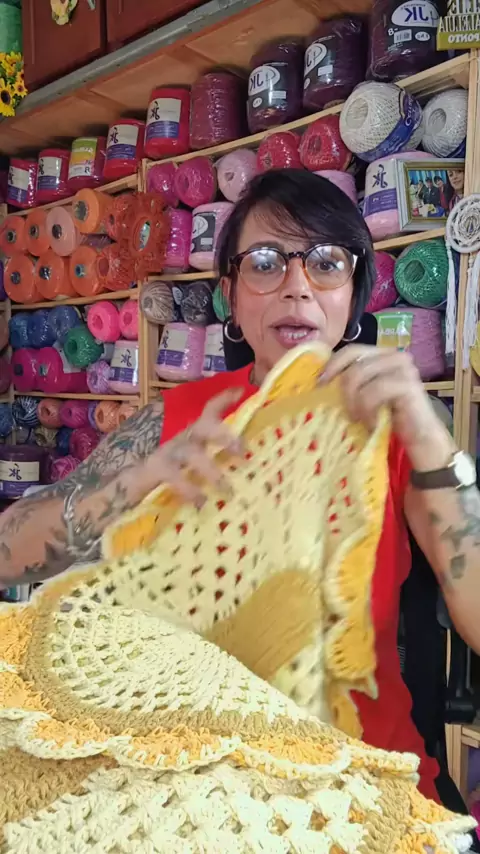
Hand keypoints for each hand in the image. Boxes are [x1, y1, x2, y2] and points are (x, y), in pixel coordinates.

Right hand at [141, 388, 244, 506]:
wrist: (118, 485)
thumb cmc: (156, 476)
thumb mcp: (185, 466)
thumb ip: (206, 465)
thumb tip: (239, 476)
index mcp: (189, 435)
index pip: (207, 411)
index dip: (223, 400)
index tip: (241, 391)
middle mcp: (179, 438)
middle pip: (204, 426)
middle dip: (226, 435)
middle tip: (244, 452)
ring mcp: (165, 452)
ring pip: (192, 453)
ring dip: (212, 470)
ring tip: (227, 490)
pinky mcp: (153, 468)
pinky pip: (175, 476)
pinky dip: (189, 488)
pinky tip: (200, 501)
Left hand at [319, 345, 455, 466]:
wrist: (419, 437)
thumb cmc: (388, 417)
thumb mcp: (365, 394)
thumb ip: (352, 381)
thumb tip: (320, 379)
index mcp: (382, 354)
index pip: (352, 350)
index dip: (333, 364)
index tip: (320, 384)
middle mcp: (394, 355)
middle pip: (354, 363)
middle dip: (343, 388)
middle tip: (343, 409)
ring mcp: (403, 368)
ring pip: (360, 375)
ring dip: (354, 401)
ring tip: (357, 418)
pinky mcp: (408, 384)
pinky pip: (374, 391)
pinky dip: (367, 409)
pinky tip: (370, 422)